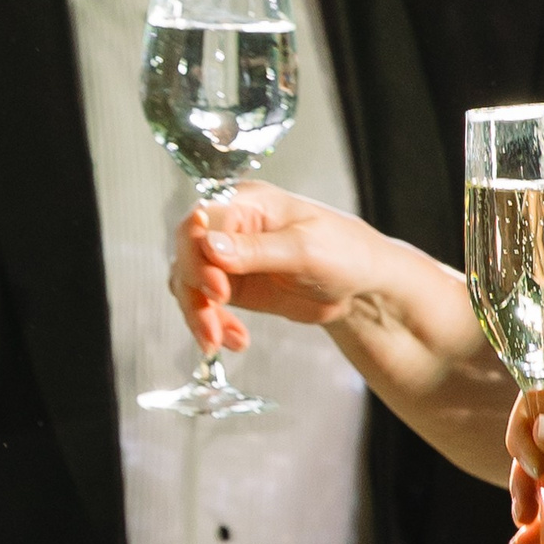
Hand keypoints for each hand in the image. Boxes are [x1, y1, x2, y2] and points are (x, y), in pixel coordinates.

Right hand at [170, 185, 393, 351]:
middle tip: (213, 328)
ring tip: (221, 342)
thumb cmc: (341, 252)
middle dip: (195, 295)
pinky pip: (203, 305)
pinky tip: (234, 341)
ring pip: (188, 284)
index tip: (218, 291)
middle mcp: (230, 225)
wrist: (356, 284)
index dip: (198, 257)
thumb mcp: (302, 249)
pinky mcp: (230, 285)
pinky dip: (212, 326)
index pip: (201, 221)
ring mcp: (227, 257)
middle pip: (186, 255)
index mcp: (247, 202)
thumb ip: (254, 250)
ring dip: (199, 317)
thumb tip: (208, 246)